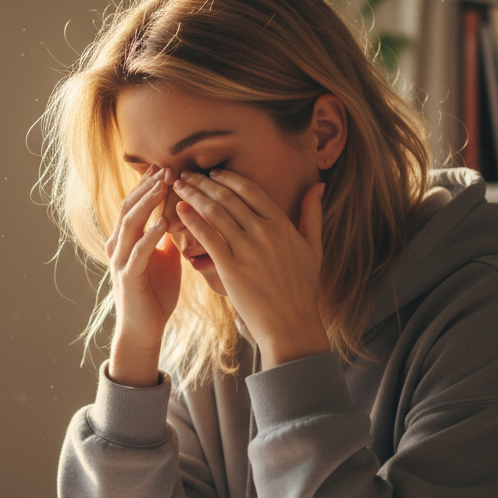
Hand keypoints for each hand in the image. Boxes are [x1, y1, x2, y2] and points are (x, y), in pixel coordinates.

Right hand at [105, 167, 181, 386]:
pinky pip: (137, 251)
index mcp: (126, 239)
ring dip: (147, 203)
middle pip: (129, 206)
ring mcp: (119, 260)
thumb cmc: (156, 293)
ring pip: (129, 223)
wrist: (145, 329)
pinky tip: (164, 223)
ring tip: (164, 186)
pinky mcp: (127, 277)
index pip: (135, 203)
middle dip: (148, 186)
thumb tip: (183, 213)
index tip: (168, 166)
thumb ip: (168, 236)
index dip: (149, 184)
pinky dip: (150, 235)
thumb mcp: (165, 258)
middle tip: (167, 168)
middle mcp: (118, 245)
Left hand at [173, 169, 329, 369]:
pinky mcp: (231, 267)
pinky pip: (207, 237)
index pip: (250, 189)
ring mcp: (247, 249)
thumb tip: (318, 185)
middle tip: (186, 173)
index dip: (228, 177)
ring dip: (193, 195)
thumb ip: (313, 214)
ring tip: (178, 186)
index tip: (212, 173)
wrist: (290, 324)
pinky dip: (191, 220)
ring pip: (214, 212)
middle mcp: (264, 231)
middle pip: (227, 197)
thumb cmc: (302, 288)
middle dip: (203, 182)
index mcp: (282, 224)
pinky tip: (179, 211)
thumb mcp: (313, 247)